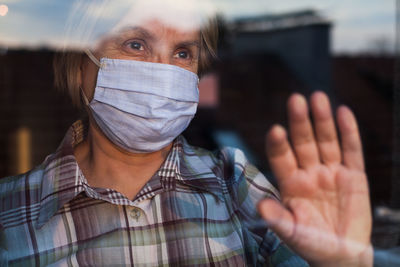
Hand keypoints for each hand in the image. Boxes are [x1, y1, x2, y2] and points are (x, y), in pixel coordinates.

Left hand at [258, 92, 371, 266]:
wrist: (341, 255)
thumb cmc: (312, 244)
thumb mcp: (292, 233)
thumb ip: (277, 219)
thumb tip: (260, 206)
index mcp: (290, 183)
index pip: (281, 157)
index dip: (278, 144)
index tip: (276, 130)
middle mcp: (309, 172)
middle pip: (303, 142)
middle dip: (300, 122)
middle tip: (296, 99)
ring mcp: (331, 172)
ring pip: (326, 141)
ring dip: (322, 120)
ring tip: (318, 98)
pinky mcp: (353, 175)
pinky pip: (351, 151)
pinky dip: (349, 132)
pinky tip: (343, 112)